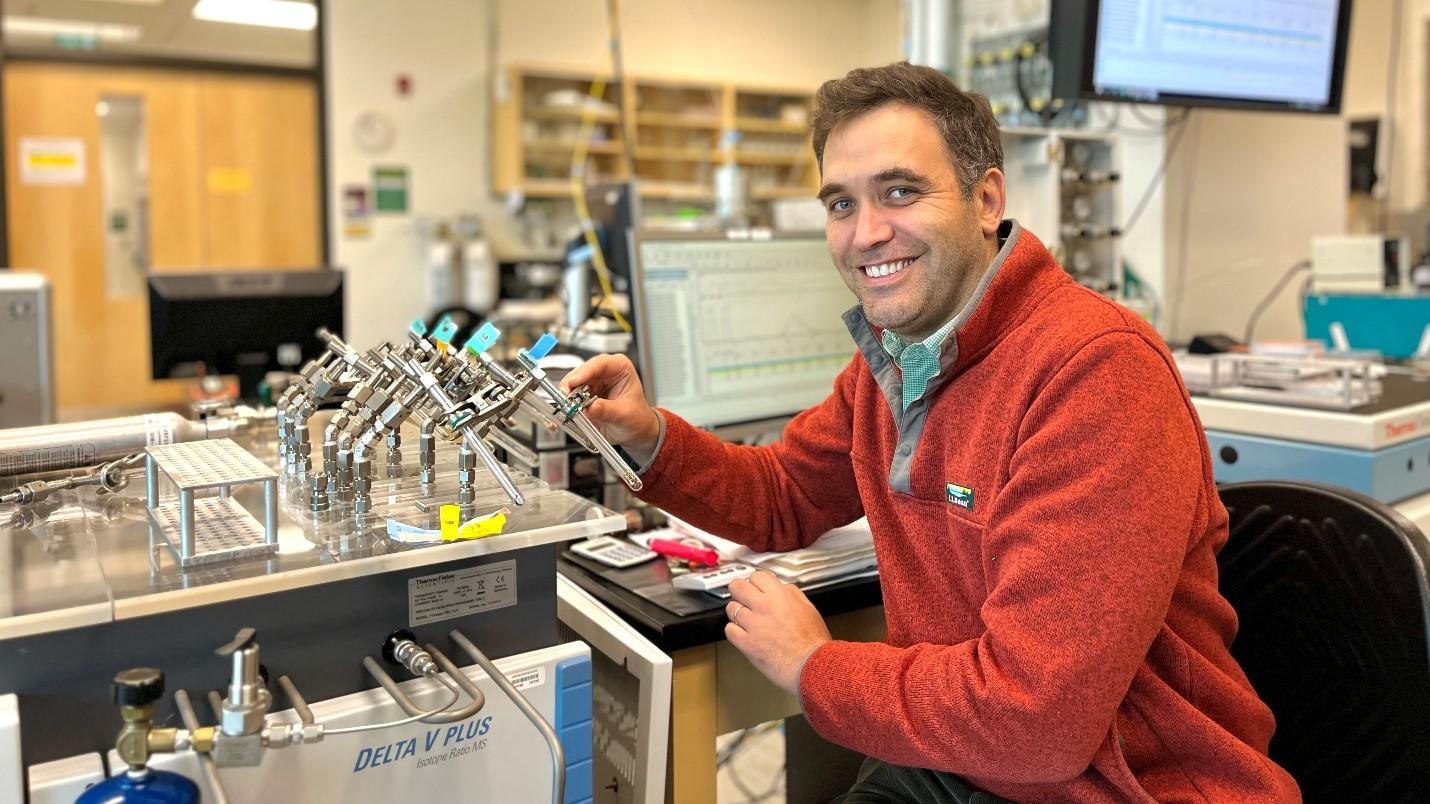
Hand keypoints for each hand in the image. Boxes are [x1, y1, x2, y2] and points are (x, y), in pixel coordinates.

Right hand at [559, 354, 661, 453]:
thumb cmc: (637, 418)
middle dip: (571, 387)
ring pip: (572, 383)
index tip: (573, 383)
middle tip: (566, 401)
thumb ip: (606, 411)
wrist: (635, 431)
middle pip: (581, 372)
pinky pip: (570, 396)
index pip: (600, 364)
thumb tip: (589, 407)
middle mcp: (604, 371)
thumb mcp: (625, 415)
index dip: (584, 372)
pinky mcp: (583, 393)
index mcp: (620, 367)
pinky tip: (569, 411)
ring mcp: (592, 381)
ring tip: (569, 409)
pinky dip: (567, 404)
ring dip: (567, 397)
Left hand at [725, 571, 831, 694]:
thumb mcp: (809, 608)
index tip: (755, 586)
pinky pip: (729, 630)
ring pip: (731, 608)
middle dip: (738, 590)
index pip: (757, 576)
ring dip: (736, 612)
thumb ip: (792, 594)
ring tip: (745, 618)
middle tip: (741, 596)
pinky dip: (734, 631)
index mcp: (779, 596)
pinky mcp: (746, 643)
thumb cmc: (813, 642)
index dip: (756, 582)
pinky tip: (743, 633)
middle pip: (738, 587)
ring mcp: (752, 625)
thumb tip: (781, 588)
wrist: (811, 666)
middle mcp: (763, 607)